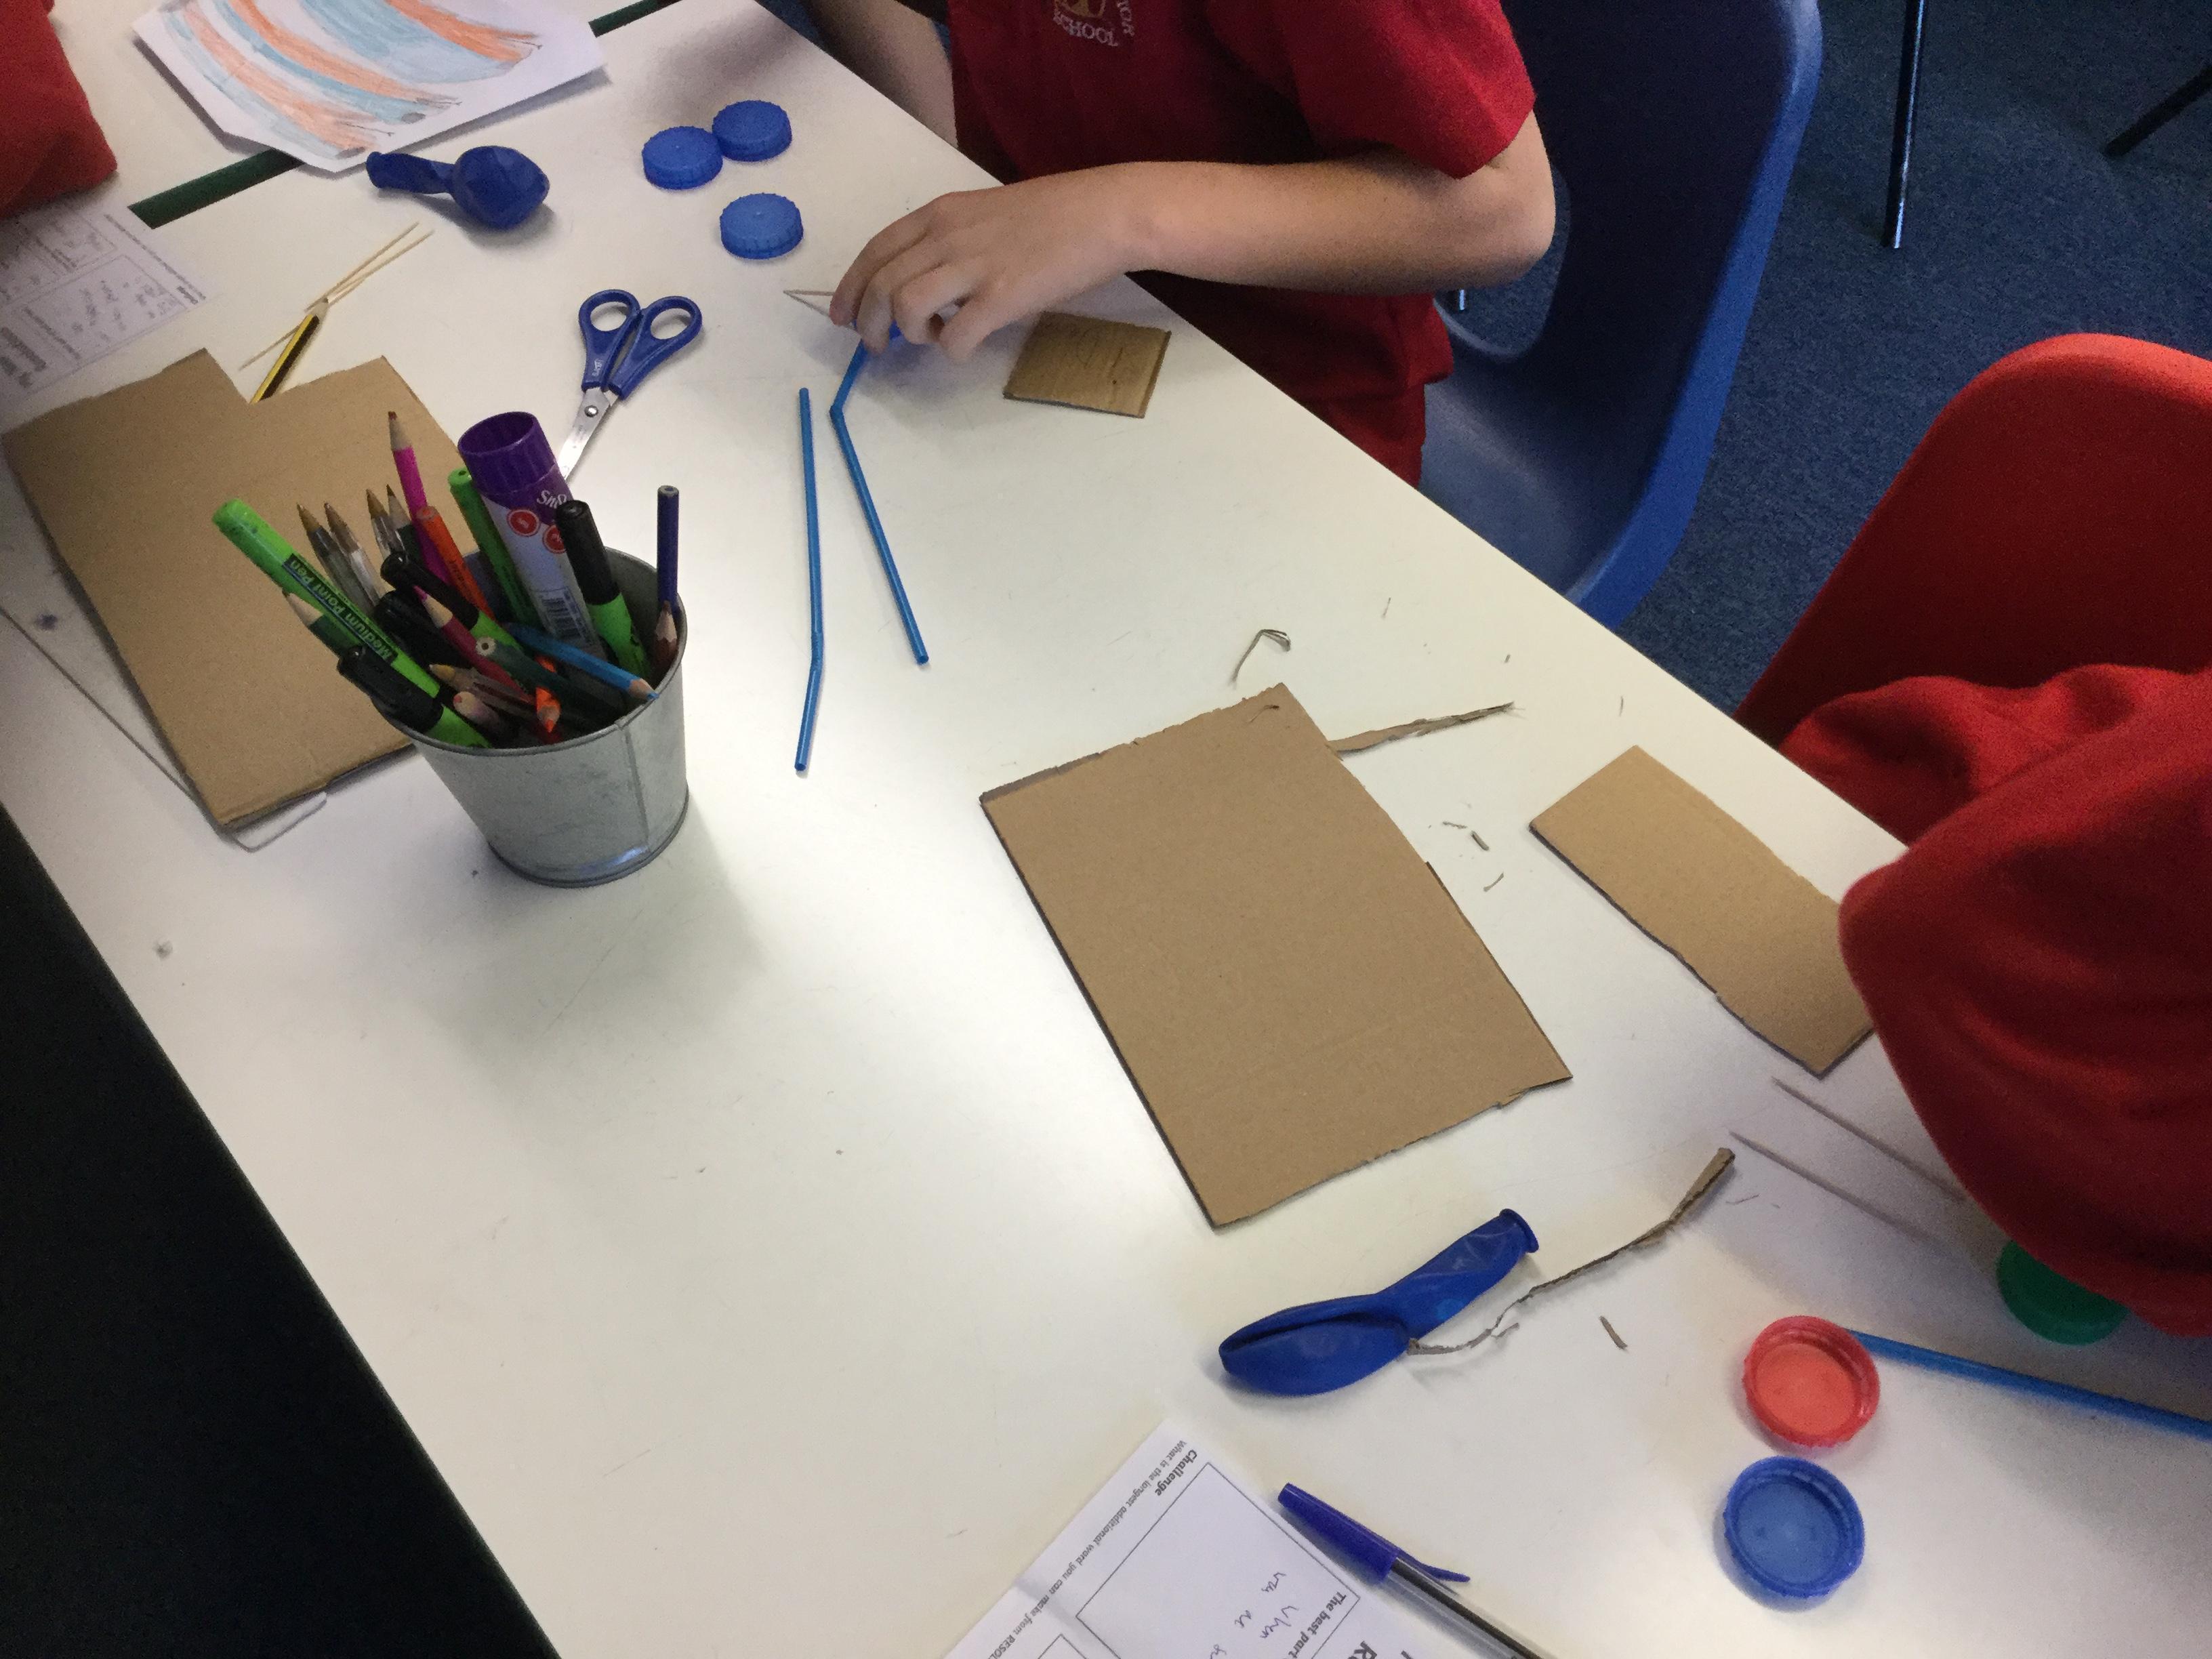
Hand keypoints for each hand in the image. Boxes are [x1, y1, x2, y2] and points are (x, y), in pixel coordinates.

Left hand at [830, 167, 1149, 358]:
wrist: (1106, 213)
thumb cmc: (1055, 213)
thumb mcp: (987, 212)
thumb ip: (952, 240)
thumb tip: (930, 280)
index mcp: (942, 213)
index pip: (876, 251)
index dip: (851, 288)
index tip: (843, 315)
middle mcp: (948, 236)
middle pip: (882, 284)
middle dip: (868, 322)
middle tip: (876, 346)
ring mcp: (975, 266)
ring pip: (906, 307)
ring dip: (909, 334)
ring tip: (929, 341)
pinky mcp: (1003, 297)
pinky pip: (956, 336)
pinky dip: (952, 350)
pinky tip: (965, 347)